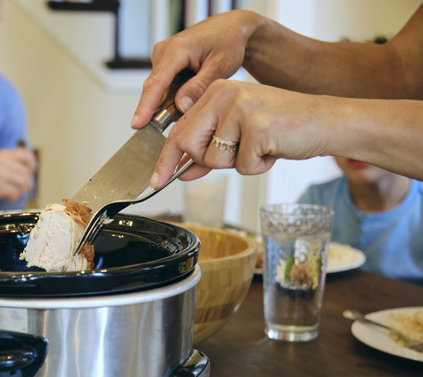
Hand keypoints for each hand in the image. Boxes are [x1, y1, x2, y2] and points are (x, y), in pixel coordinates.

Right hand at [0, 148, 36, 202]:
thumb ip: (11, 163)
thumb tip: (29, 170)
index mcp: (3, 154)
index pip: (26, 155)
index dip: (32, 165)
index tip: (30, 172)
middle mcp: (2, 162)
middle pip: (27, 173)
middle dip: (26, 184)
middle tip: (20, 189)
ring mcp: (0, 174)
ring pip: (24, 182)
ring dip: (21, 191)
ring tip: (14, 193)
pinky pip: (15, 192)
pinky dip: (14, 196)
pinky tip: (7, 197)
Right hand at [131, 10, 262, 128]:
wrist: (230, 27)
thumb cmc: (227, 41)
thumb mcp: (220, 65)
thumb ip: (200, 86)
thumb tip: (181, 105)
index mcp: (175, 50)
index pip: (156, 83)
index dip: (145, 106)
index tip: (137, 124)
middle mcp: (163, 53)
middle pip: (156, 90)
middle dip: (163, 110)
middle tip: (182, 122)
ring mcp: (162, 58)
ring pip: (161, 91)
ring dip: (173, 102)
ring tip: (196, 100)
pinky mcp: (165, 64)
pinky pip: (165, 87)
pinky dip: (175, 96)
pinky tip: (192, 94)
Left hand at [150, 80, 329, 186]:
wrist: (326, 122)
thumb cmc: (283, 128)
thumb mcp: (239, 137)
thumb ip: (209, 151)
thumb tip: (182, 170)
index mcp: (215, 92)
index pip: (179, 130)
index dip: (166, 159)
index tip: (155, 179)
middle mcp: (224, 94)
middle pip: (189, 145)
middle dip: (208, 161)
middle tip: (237, 153)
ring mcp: (240, 108)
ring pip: (215, 159)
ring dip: (238, 163)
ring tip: (261, 147)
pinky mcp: (258, 126)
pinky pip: (242, 165)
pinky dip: (258, 166)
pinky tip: (273, 150)